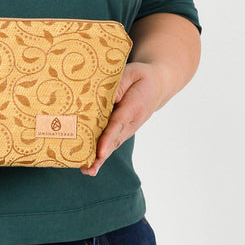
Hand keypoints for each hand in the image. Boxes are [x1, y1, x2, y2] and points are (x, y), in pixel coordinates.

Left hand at [81, 62, 164, 176]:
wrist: (158, 85)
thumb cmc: (142, 77)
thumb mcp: (132, 73)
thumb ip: (120, 85)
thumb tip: (105, 98)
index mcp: (133, 108)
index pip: (118, 124)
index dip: (108, 139)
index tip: (100, 152)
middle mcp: (131, 123)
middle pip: (113, 140)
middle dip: (100, 155)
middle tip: (88, 169)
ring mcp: (128, 129)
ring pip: (112, 144)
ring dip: (99, 159)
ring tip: (86, 170)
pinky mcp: (123, 130)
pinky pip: (111, 142)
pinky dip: (101, 154)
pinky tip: (89, 164)